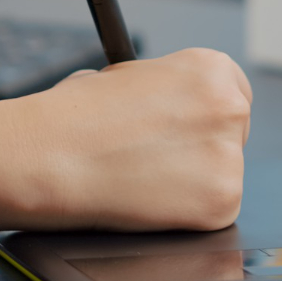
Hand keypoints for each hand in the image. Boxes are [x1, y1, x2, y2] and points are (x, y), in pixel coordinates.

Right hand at [11, 48, 251, 232]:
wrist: (47, 157)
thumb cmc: (72, 117)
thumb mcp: (124, 78)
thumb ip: (163, 90)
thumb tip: (170, 108)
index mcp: (209, 68)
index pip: (234, 91)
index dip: (204, 113)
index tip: (186, 126)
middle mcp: (229, 107)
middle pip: (234, 134)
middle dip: (201, 147)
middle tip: (156, 156)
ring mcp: (229, 158)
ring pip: (222, 174)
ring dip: (191, 180)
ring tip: (140, 176)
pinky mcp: (221, 203)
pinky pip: (211, 210)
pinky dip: (184, 212)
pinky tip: (146, 198)